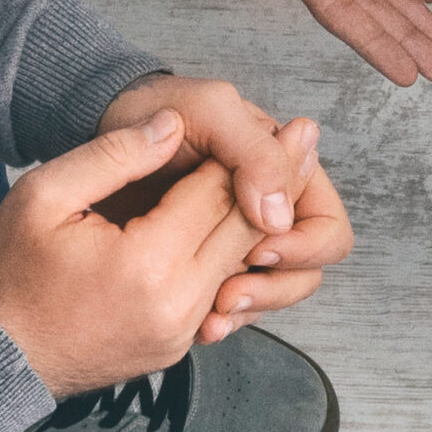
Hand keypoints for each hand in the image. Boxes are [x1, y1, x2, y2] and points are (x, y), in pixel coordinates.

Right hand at [0, 111, 265, 394]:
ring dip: (260, 217)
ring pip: (238, 263)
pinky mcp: (176, 346)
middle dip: (276, 181)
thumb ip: (112, 156)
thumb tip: (172, 126)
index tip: (288, 121)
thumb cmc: (6, 274)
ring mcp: (178, 333)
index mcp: (145, 264)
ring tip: (287, 171)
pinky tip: (246, 219)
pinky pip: (218, 290)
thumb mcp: (42, 196)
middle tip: (307, 138)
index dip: (251, 154)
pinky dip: (234, 254)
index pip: (214, 196)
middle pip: (242, 230)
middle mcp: (175, 305)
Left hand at [96, 75, 352, 339]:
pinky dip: (219, 317)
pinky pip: (233, 305)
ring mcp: (240, 241)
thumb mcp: (210, 111)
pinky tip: (197, 323)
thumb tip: (280, 216)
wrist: (105, 127)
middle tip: (229, 292)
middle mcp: (270, 210)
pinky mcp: (206, 264)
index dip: (302, 247)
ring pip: (272, 294)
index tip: (258, 251)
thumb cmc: (157, 108)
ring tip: (213, 313)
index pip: (326, 229)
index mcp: (286, 175)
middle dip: (273, 288)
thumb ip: (254, 155)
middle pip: (306, 271)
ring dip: (249, 307)